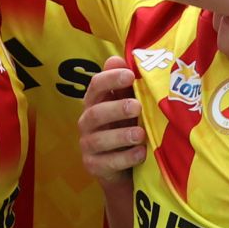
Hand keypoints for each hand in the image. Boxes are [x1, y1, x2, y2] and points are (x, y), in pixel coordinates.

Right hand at [78, 57, 146, 181]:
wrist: (124, 168)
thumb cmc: (126, 127)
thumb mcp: (128, 104)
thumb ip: (125, 85)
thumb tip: (119, 59)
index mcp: (95, 102)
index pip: (95, 86)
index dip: (110, 79)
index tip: (130, 75)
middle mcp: (87, 122)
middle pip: (95, 113)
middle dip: (116, 108)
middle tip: (137, 107)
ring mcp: (88, 146)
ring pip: (99, 140)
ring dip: (121, 136)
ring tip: (141, 134)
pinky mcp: (93, 166)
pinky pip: (107, 163)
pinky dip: (125, 158)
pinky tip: (141, 153)